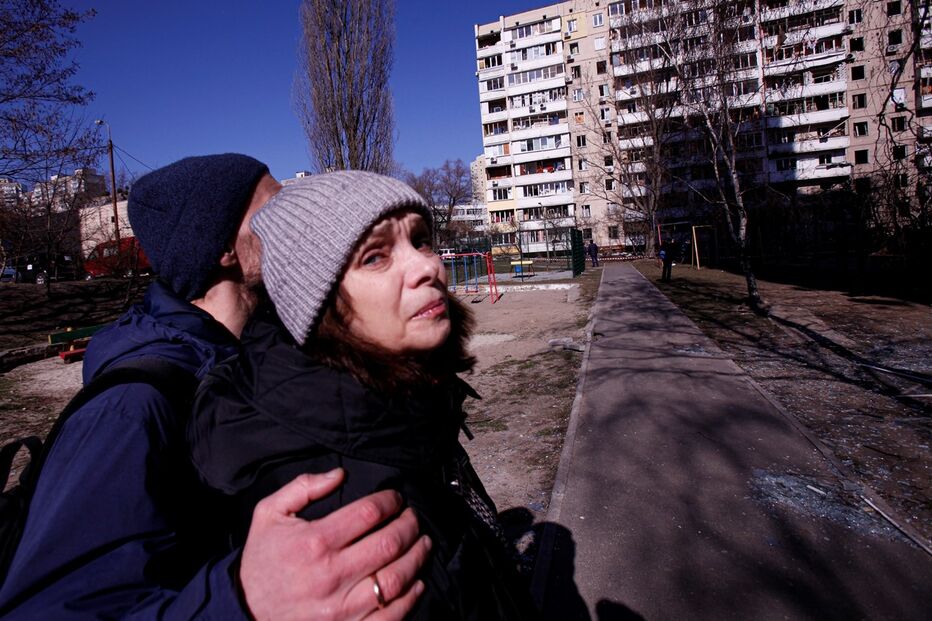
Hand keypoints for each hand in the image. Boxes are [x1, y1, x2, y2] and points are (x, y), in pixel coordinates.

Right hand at [240, 469, 430, 620]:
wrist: (245, 610)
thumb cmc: (262, 559)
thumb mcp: (269, 514)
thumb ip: (303, 487)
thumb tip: (339, 474)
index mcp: (315, 541)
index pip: (369, 513)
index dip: (390, 501)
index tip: (396, 499)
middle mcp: (331, 574)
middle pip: (389, 543)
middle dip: (410, 525)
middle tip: (414, 518)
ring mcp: (341, 607)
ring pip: (396, 579)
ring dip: (417, 557)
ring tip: (423, 543)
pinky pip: (390, 615)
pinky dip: (410, 597)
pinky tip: (416, 581)